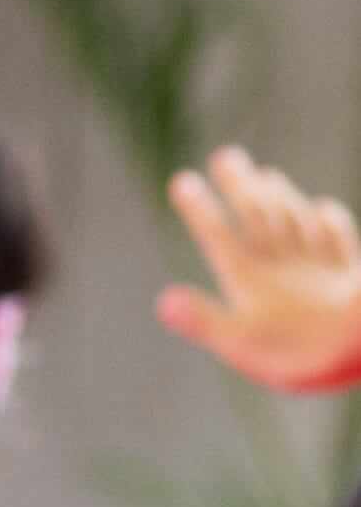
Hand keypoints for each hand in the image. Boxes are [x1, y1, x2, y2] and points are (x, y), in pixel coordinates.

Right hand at [158, 146, 360, 395]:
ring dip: (281, 195)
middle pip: (258, 215)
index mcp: (250, 279)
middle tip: (226, 156)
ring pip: (296, 220)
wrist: (358, 342)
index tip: (182, 181)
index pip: (218, 235)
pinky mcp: (350, 273)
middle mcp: (283, 263)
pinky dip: (329, 220)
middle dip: (240, 186)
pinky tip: (323, 209)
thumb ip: (202, 320)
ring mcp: (318, 265)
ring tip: (268, 175)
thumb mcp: (240, 343)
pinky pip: (338, 239)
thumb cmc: (297, 350)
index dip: (200, 208)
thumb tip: (165, 300)